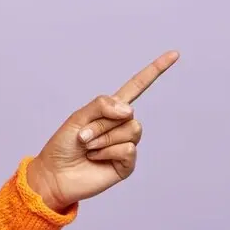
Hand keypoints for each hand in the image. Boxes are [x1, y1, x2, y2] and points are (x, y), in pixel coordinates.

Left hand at [27, 50, 178, 210]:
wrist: (55, 175)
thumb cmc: (63, 146)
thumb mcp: (79, 117)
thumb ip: (102, 106)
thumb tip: (129, 110)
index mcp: (111, 110)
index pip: (137, 86)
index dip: (155, 70)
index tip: (174, 54)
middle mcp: (122, 125)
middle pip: (128, 114)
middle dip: (101, 124)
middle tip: (83, 137)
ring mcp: (126, 144)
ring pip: (130, 130)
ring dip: (104, 139)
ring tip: (89, 148)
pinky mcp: (126, 164)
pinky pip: (128, 149)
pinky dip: (107, 153)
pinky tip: (96, 159)